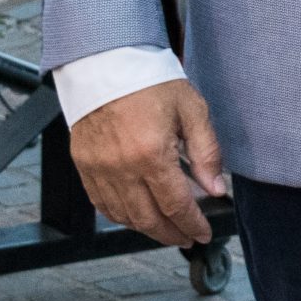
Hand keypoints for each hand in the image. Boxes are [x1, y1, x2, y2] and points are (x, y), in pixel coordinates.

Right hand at [70, 79, 227, 247]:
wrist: (106, 63)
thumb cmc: (150, 81)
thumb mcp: (192, 110)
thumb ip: (206, 152)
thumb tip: (216, 189)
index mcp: (151, 154)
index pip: (176, 205)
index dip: (192, 224)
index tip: (203, 233)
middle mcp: (121, 168)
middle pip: (148, 219)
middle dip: (171, 234)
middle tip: (187, 237)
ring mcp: (98, 169)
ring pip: (124, 216)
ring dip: (147, 228)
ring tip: (166, 228)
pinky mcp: (83, 166)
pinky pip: (101, 204)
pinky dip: (121, 216)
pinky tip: (136, 215)